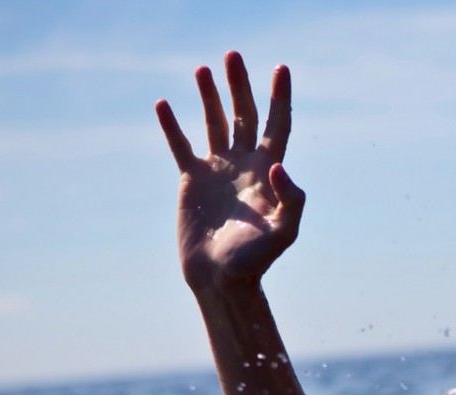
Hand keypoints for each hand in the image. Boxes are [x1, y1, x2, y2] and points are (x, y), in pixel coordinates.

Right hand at [155, 51, 302, 292]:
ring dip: (209, 96)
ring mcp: (218, 171)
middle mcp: (244, 166)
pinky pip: (181, 145)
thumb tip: (280, 166)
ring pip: (214, 123)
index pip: (277, 125)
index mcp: (268, 172)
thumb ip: (291, 200)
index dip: (279, 97)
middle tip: (232, 54)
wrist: (221, 278)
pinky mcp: (191, 181)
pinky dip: (172, 126)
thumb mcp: (284, 233)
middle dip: (239, 85)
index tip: (281, 68)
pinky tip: (164, 104)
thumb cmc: (255, 260)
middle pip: (244, 115)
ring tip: (203, 69)